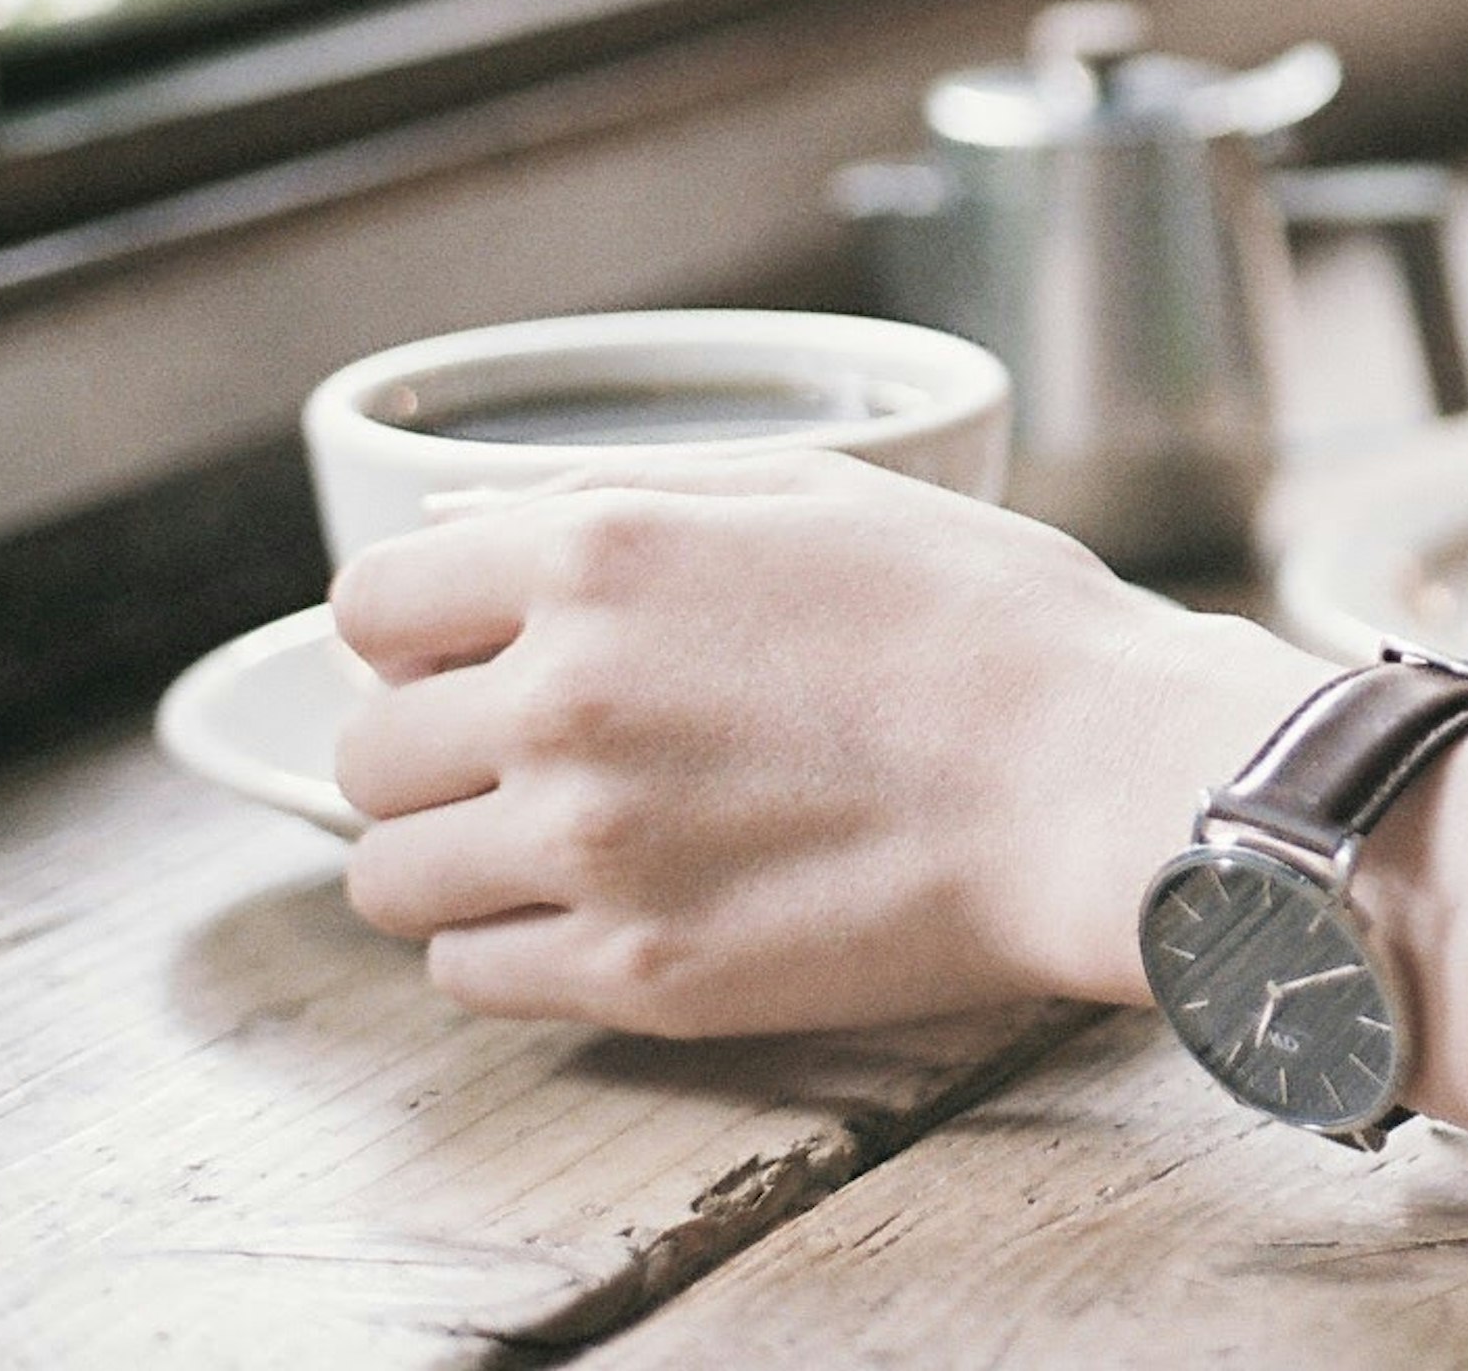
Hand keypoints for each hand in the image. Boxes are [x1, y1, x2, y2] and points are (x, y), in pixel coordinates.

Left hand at [328, 450, 1326, 1035]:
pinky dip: (509, 952)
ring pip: (393, 879)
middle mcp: (564, 697)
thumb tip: (473, 517)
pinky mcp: (637, 974)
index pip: (373, 603)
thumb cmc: (993, 625)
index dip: (415, 632)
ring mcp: (591, 847)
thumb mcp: (815, 490)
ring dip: (451, 862)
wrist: (1099, 779)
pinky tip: (601, 916)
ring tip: (554, 852)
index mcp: (599, 555)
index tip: (467, 656)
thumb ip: (628, 493)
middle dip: (430, 754)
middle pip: (368, 753)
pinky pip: (470, 979)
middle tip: (527, 762)